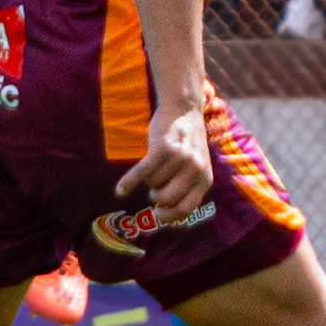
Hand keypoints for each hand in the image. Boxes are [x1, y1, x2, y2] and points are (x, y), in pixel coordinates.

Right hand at [115, 101, 212, 221]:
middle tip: (155, 185)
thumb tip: (165, 215)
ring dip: (149, 176)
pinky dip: (129, 182)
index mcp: (204, 178)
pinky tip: (120, 190)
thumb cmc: (186, 144)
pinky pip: (142, 172)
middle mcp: (195, 169)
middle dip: (156, 195)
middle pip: (166, 199)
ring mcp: (180, 158)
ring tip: (157, 162)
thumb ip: (187, 188)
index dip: (170, 215)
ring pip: (153, 182)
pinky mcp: (163, 148)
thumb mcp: (196, 167)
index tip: (158, 214)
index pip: (186, 208)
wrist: (184, 110)